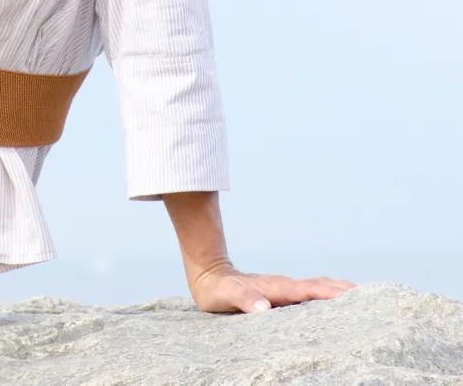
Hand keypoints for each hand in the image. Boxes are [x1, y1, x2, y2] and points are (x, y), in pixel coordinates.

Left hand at [189, 259, 356, 313]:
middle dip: (345, 290)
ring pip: (317, 288)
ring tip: (365, 298)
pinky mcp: (282, 295)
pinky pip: (310, 295)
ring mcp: (284, 289)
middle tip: (373, 296)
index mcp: (275, 287)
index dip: (330, 292)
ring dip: (339, 292)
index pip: (308, 290)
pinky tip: (337, 305)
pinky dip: (327, 296)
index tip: (354, 294)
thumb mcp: (226, 296)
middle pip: (319, 286)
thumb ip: (244, 300)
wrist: (209, 275)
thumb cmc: (217, 289)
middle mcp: (284, 286)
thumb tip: (263, 308)